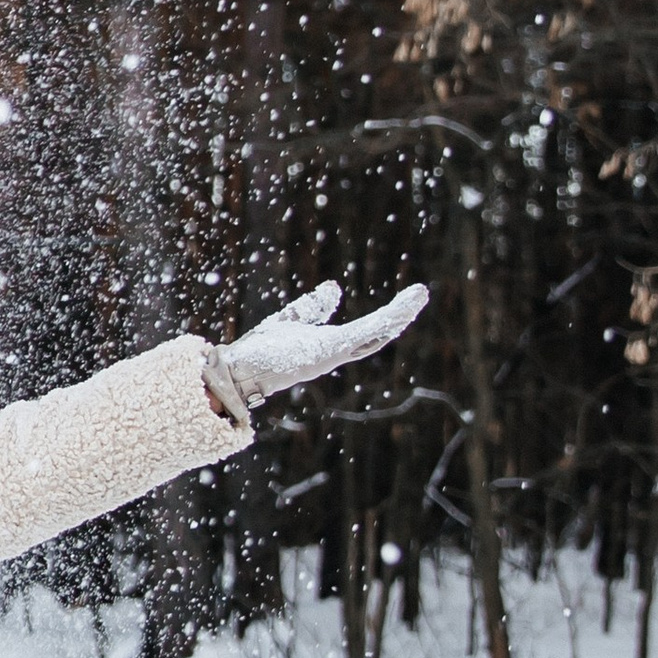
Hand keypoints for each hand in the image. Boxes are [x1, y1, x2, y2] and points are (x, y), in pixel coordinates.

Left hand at [204, 278, 427, 428]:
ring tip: (420, 294)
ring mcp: (337, 353)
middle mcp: (336, 352)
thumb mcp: (290, 320)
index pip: (364, 333)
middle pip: (377, 335)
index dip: (385, 319)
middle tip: (419, 295)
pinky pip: (366, 332)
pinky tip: (404, 304)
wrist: (237, 370)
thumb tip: (334, 287)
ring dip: (401, 314)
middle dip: (399, 316)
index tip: (403, 302)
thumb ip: (312, 306)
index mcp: (328, 347)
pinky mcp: (333, 350)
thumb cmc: (258, 351)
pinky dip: (388, 318)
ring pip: (377, 333)